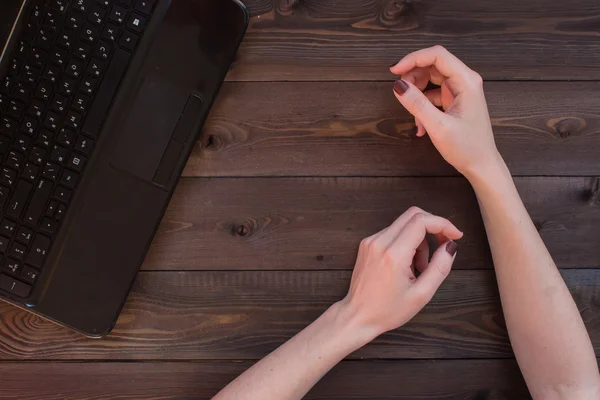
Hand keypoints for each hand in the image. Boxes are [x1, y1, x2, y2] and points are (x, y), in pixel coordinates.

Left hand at [341, 207, 462, 337]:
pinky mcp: (367, 244)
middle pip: (413, 215)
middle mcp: (379, 242)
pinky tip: (406, 265)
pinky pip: (393, 232)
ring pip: (404, 224)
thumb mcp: (421, 294)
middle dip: (433, 227)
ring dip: (419, 239)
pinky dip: (407, 242)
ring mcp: (370, 241)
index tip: (455, 236)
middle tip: (443, 246)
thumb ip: (440, 268)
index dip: (443, 224)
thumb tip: (451, 247)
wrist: (358, 316)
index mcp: (393, 255)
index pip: (421, 221)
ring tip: (419, 267)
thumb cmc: (387, 310)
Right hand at [389, 46, 502, 177]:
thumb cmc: (467, 147)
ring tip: (414, 115)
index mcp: (466, 81)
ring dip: (416, 93)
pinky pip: (432, 94)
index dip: (413, 58)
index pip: (437, 55)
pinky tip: (421, 125)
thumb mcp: (438, 126)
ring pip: (431, 78)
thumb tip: (398, 85)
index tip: (394, 71)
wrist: (481, 165)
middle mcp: (465, 81)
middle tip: (401, 94)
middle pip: (432, 64)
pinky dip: (422, 105)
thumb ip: (417, 104)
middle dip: (413, 77)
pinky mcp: (455, 100)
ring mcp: (460, 90)